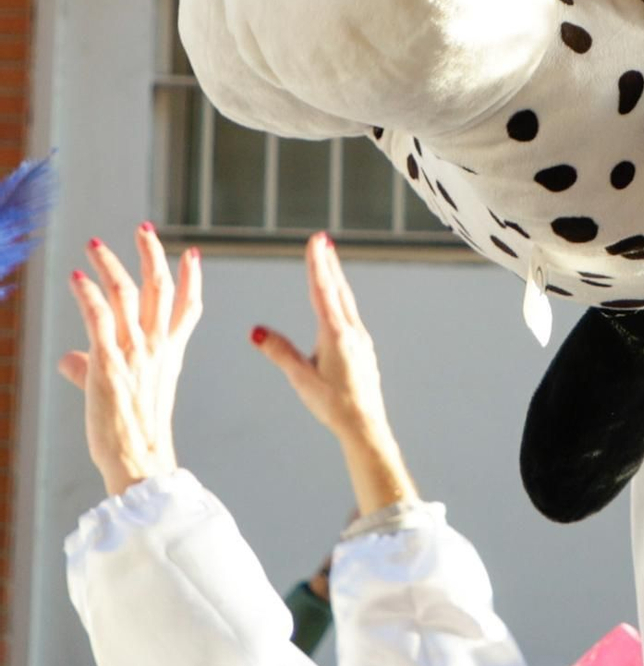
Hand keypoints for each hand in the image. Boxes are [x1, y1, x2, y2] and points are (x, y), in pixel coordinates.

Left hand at [59, 226, 201, 496]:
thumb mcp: (122, 392)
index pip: (188, 307)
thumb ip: (95, 367)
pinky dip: (88, 293)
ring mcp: (135, 351)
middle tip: (143, 229)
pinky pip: (99, 316)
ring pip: (128, 293)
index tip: (193, 254)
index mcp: (169, 353)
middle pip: (160, 287)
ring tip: (95, 245)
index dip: (192, 278)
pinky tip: (77, 278)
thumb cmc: (130, 431)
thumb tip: (68, 359)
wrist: (136, 457)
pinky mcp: (109, 361)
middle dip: (152, 253)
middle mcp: (157, 346)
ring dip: (110, 264)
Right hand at [252, 233, 416, 514]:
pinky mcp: (362, 349)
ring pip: (346, 302)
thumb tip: (256, 330)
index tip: (317, 240)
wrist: (364, 425)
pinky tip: (339, 303)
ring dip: (336, 280)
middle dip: (328, 264)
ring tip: (330, 262)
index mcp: (336, 335)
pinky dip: (342, 300)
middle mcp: (351, 332)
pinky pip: (350, 316)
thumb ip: (280, 352)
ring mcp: (360, 339)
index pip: (323, 292)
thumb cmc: (332, 405)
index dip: (318, 264)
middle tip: (323, 239)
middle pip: (338, 290)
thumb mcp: (301, 379)